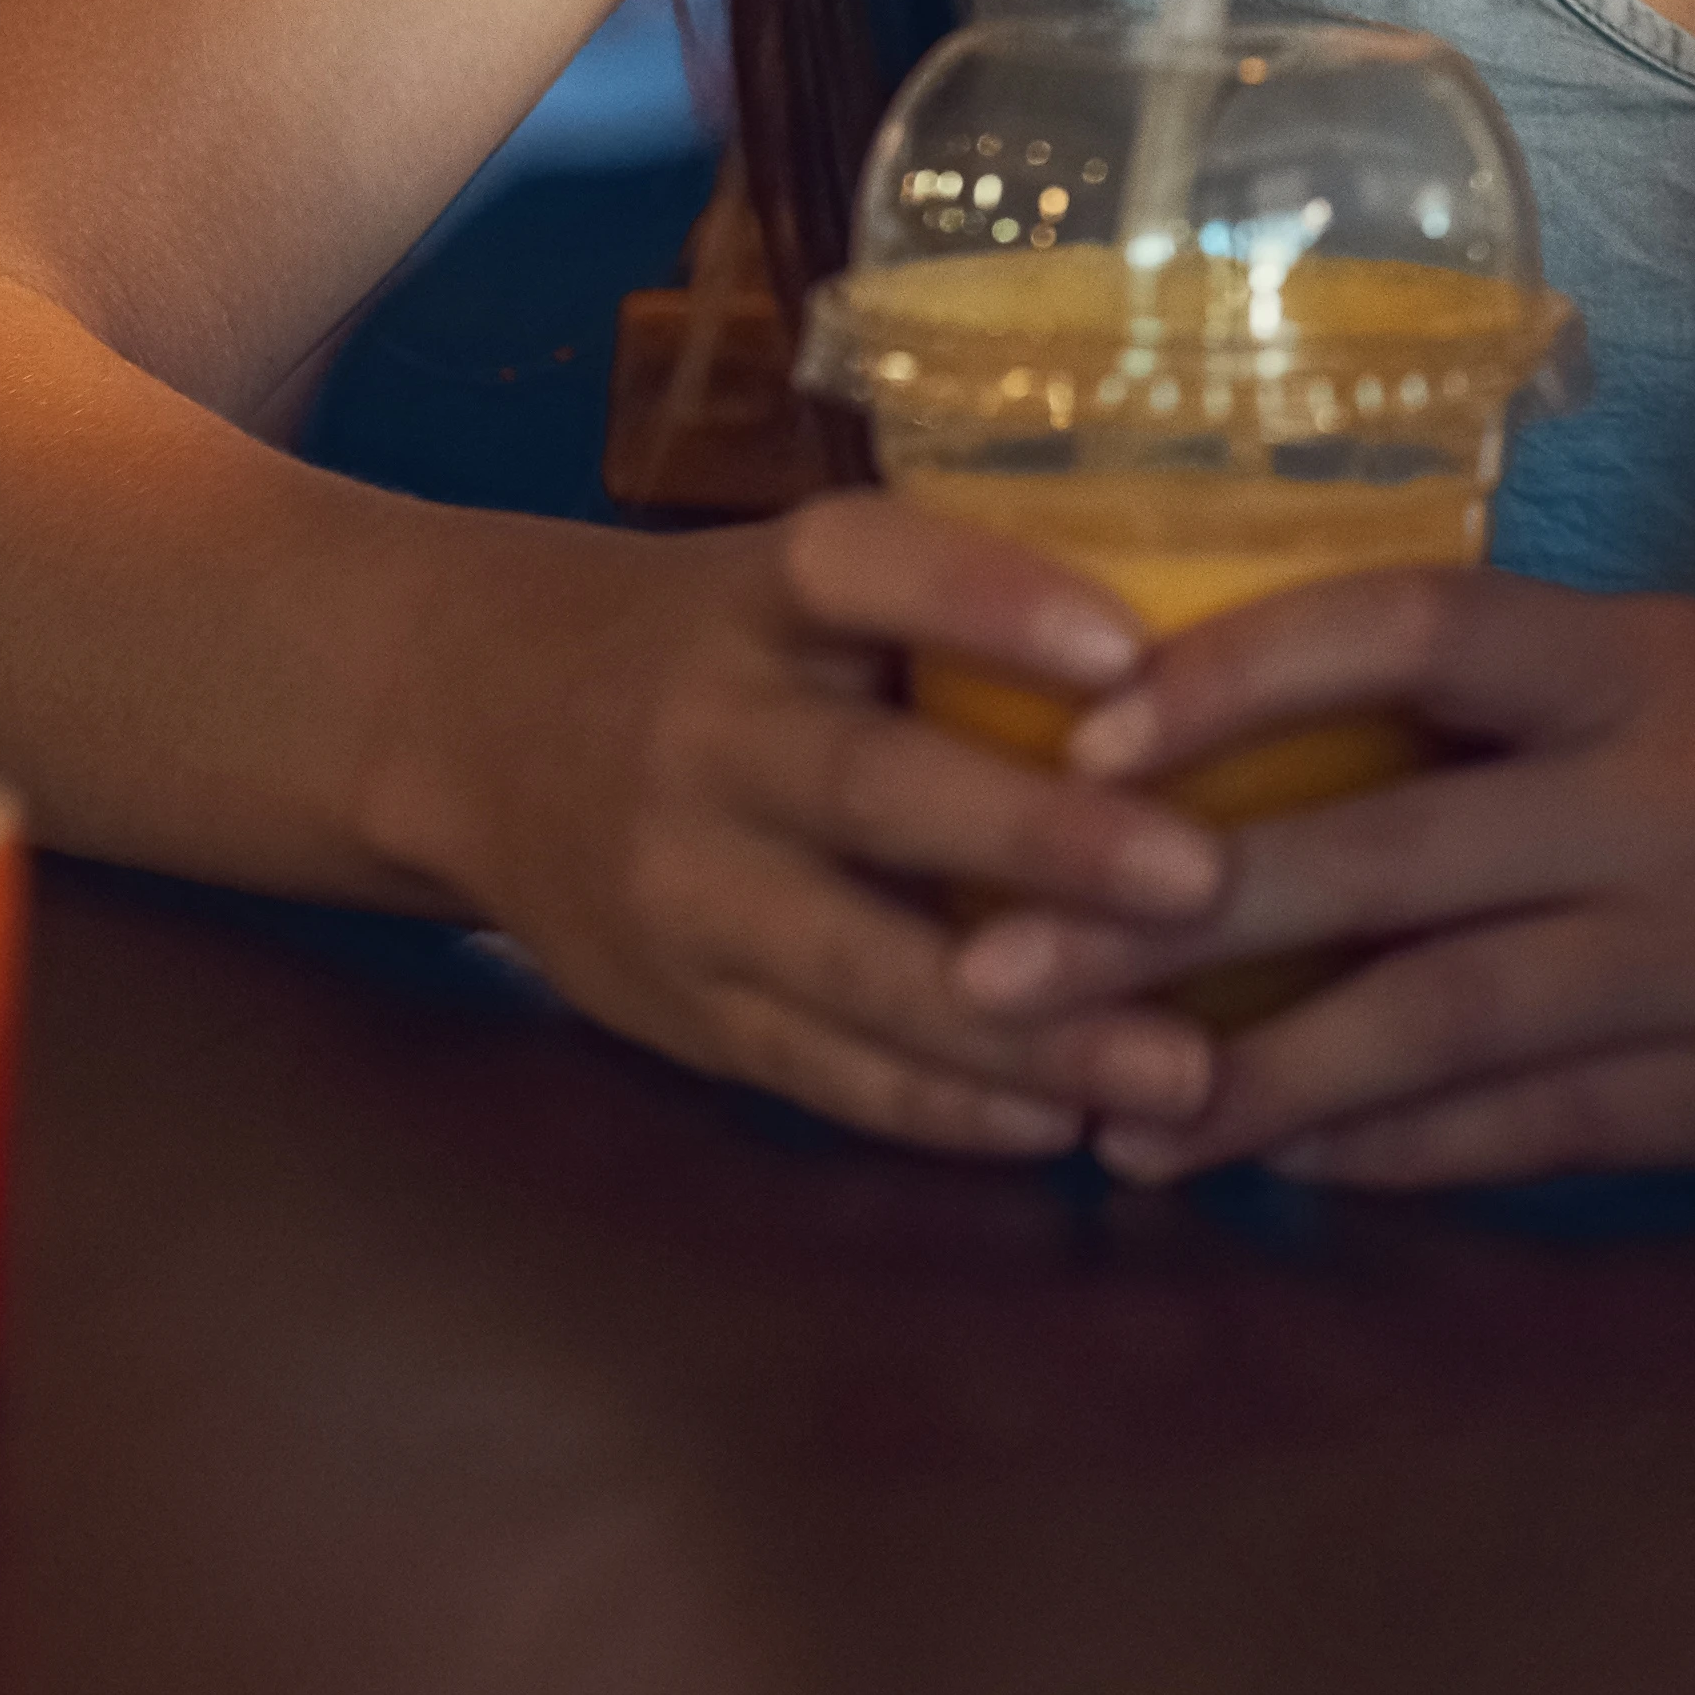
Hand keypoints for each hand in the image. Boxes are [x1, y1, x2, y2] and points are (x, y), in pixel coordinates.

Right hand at [407, 492, 1250, 1157]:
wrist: (469, 723)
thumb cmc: (718, 642)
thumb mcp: (798, 578)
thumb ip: (957, 604)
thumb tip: (1225, 632)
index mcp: (758, 596)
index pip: (867, 568)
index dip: (993, 602)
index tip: (1131, 651)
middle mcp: (708, 734)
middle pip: (873, 788)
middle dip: (1041, 843)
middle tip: (1205, 881)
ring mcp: (682, 887)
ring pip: (856, 965)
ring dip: (1027, 1029)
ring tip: (1182, 1067)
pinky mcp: (677, 1010)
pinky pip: (820, 1070)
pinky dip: (946, 1107)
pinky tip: (1065, 1127)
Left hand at [1003, 574, 1694, 1186]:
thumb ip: (1542, 703)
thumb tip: (1303, 735)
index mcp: (1663, 663)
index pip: (1412, 627)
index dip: (1236, 674)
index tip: (1091, 730)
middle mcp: (1678, 804)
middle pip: (1377, 852)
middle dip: (1163, 914)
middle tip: (995, 960)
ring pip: (1429, 1027)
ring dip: (1247, 1078)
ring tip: (1105, 1113)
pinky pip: (1526, 1137)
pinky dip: (1390, 1152)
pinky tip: (1284, 1164)